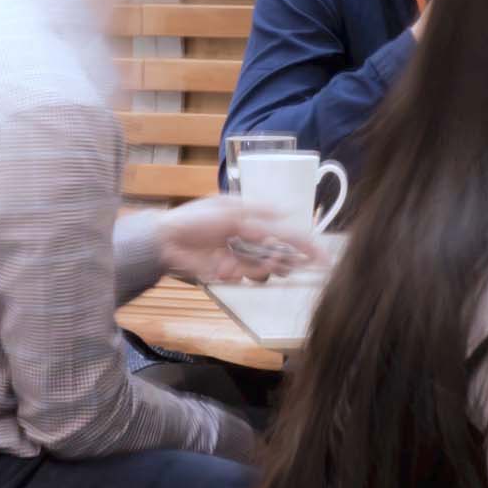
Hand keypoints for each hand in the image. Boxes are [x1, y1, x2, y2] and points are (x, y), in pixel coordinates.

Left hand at [157, 191, 326, 285]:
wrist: (166, 240)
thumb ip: (259, 213)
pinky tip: (222, 266)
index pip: (286, 234)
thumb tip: (286, 212)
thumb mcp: (228, 209)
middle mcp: (249, 241)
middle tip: (277, 262)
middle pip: (279, 256)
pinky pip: (244, 277)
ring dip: (258, 268)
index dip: (305, 246)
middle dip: (282, 261)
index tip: (322, 258)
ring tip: (240, 262)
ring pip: (263, 270)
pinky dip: (237, 273)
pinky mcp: (227, 274)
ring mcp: (239, 258)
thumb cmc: (194, 219)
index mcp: (252, 221)